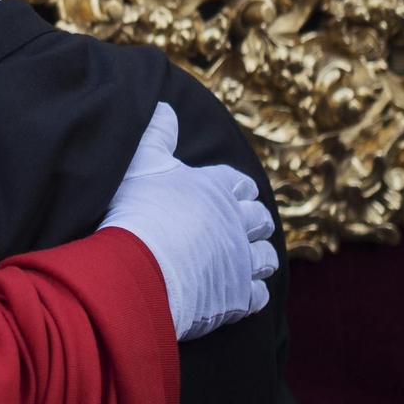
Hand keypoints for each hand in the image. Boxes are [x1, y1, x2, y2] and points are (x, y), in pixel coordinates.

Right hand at [98, 103, 276, 340]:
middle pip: (259, 220)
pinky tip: (237, 293)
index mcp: (218, 189)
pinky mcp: (237, 297)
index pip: (239, 184)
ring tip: (244, 262)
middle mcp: (237, 223)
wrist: (139, 265)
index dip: (237, 190)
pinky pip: (257, 296)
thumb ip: (157, 133)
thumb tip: (165, 107)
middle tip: (242, 228)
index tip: (233, 195)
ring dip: (257, 259)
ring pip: (265, 259)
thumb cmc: (139, 210)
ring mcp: (241, 261)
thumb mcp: (143, 161)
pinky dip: (251, 294)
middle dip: (254, 223)